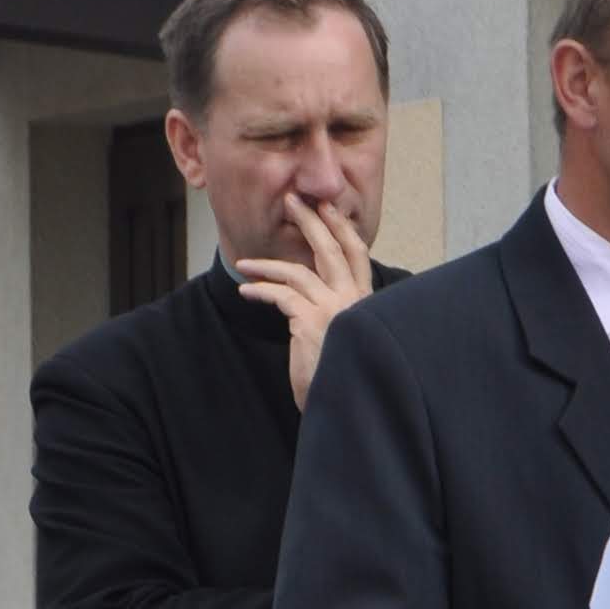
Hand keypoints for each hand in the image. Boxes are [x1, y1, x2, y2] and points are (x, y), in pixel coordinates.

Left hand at [235, 195, 375, 408]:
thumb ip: (339, 312)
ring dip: (266, 265)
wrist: (347, 409)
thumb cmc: (342, 377)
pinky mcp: (310, 322)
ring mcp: (334, 309)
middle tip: (293, 199)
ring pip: (298, 271)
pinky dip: (260, 290)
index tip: (327, 207)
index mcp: (366, 302)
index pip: (356, 254)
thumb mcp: (346, 337)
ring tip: (243, 263)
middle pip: (331, 249)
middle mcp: (355, 301)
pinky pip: (280, 295)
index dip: (341, 227)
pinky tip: (246, 291)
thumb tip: (318, 295)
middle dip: (311, 220)